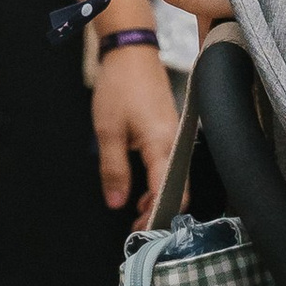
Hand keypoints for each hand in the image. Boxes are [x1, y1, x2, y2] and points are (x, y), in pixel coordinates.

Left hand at [90, 36, 178, 221]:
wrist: (131, 52)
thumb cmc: (119, 87)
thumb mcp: (108, 132)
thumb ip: (114, 170)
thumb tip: (117, 203)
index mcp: (162, 144)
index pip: (168, 192)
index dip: (156, 215)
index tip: (141, 232)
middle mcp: (175, 143)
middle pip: (178, 189)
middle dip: (160, 212)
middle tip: (138, 229)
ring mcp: (175, 137)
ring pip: (175, 178)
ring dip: (159, 199)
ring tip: (137, 214)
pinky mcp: (170, 132)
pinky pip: (171, 165)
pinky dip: (160, 182)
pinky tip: (142, 191)